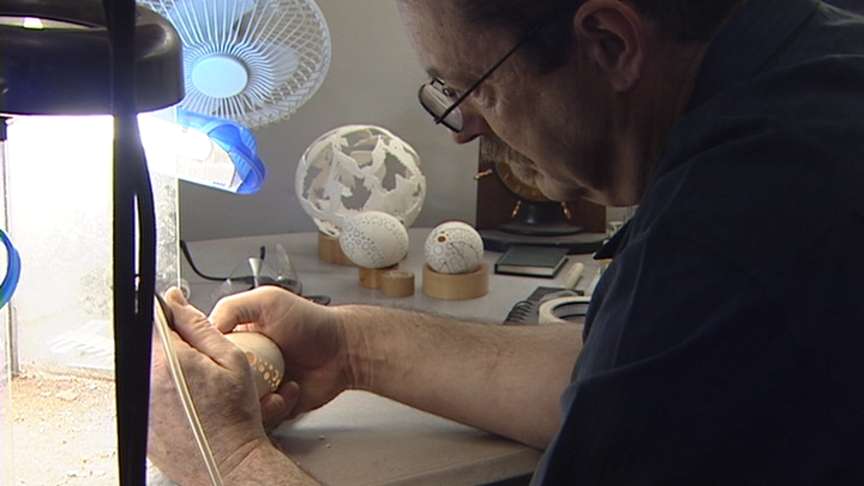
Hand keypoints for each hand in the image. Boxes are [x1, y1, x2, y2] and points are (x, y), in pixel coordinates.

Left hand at [149, 289, 294, 484]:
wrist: (227, 462)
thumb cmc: (234, 417)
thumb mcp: (231, 360)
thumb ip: (198, 326)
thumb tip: (175, 301)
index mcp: (166, 360)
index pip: (154, 317)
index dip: (170, 314)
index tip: (178, 316)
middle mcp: (144, 381)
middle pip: (149, 345)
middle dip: (171, 344)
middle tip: (198, 361)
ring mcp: (138, 405)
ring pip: (148, 370)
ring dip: (168, 370)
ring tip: (195, 387)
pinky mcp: (139, 423)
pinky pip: (147, 396)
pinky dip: (165, 394)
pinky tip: (189, 404)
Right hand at [210, 286, 352, 425]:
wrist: (344, 350)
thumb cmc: (313, 322)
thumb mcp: (268, 301)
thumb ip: (231, 308)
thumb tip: (203, 328)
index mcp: (238, 338)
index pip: (206, 353)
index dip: (203, 360)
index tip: (208, 363)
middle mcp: (245, 364)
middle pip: (217, 384)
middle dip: (227, 385)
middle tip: (246, 376)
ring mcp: (258, 388)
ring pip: (235, 406)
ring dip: (252, 399)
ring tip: (273, 384)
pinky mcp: (273, 408)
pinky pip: (260, 419)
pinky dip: (273, 409)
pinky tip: (288, 390)